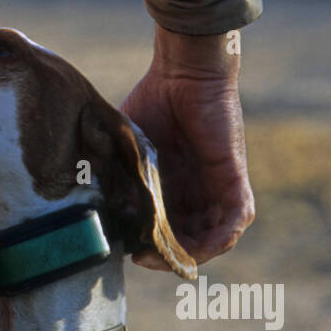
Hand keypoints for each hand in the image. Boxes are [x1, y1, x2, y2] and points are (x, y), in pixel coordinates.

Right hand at [120, 25, 254, 267]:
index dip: (152, 245)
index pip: (169, 227)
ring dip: (193, 253)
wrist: (183, 72)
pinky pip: (235, 219)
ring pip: (216, 237)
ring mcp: (218, 186)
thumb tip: (95, 201)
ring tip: (166, 257)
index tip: (130, 251)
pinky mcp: (233, 179)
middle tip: (144, 258)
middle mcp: (199, 191)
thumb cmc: (155, 99)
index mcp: (175, 185)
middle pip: (192, 238)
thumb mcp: (127, 145)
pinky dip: (221, 239)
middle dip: (169, 255)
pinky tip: (199, 249)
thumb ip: (116, 171)